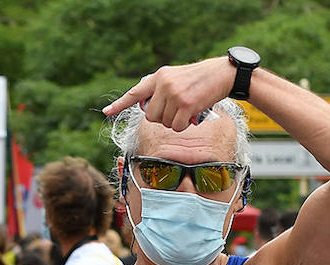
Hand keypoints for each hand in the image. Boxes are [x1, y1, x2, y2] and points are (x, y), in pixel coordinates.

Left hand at [103, 57, 234, 132]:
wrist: (223, 74)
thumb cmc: (199, 79)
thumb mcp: (175, 77)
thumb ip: (158, 88)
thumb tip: (142, 103)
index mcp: (158, 76)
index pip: (135, 93)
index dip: (119, 104)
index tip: (106, 112)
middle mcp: (163, 84)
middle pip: (150, 116)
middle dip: (162, 118)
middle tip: (176, 109)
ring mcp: (174, 94)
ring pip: (163, 122)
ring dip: (174, 121)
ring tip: (186, 108)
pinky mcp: (185, 104)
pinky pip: (175, 126)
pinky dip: (183, 125)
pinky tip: (191, 115)